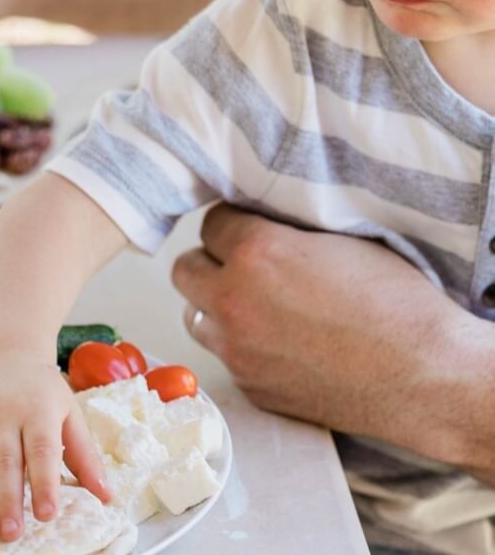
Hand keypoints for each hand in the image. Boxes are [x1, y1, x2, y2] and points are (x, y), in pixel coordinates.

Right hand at [0, 353, 109, 540]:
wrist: (1, 351)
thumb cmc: (41, 388)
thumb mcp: (69, 411)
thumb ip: (85, 455)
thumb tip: (107, 496)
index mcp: (37, 411)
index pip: (41, 450)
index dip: (44, 482)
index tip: (47, 514)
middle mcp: (3, 415)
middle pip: (4, 460)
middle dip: (6, 499)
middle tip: (11, 533)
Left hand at [171, 204, 486, 468]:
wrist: (424, 377)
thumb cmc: (397, 304)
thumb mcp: (341, 241)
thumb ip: (286, 230)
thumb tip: (261, 223)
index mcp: (256, 253)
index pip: (210, 223)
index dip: (232, 224)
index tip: (248, 229)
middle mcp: (233, 301)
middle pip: (184, 269)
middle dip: (210, 262)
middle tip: (239, 265)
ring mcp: (236, 350)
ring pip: (194, 315)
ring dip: (214, 306)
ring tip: (252, 305)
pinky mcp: (248, 385)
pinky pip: (224, 355)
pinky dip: (240, 345)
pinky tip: (277, 343)